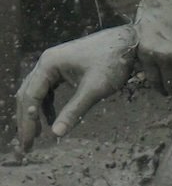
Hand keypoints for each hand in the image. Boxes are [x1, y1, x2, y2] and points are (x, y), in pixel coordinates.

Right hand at [16, 26, 135, 151]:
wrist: (130, 41)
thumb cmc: (113, 61)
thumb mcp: (95, 88)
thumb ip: (74, 111)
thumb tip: (56, 134)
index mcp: (50, 63)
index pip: (30, 97)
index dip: (27, 122)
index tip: (28, 143)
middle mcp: (48, 61)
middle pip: (29, 94)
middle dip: (27, 120)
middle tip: (27, 145)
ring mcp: (56, 62)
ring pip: (37, 91)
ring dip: (35, 113)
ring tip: (36, 135)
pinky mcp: (65, 66)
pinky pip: (49, 88)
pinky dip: (47, 104)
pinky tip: (51, 119)